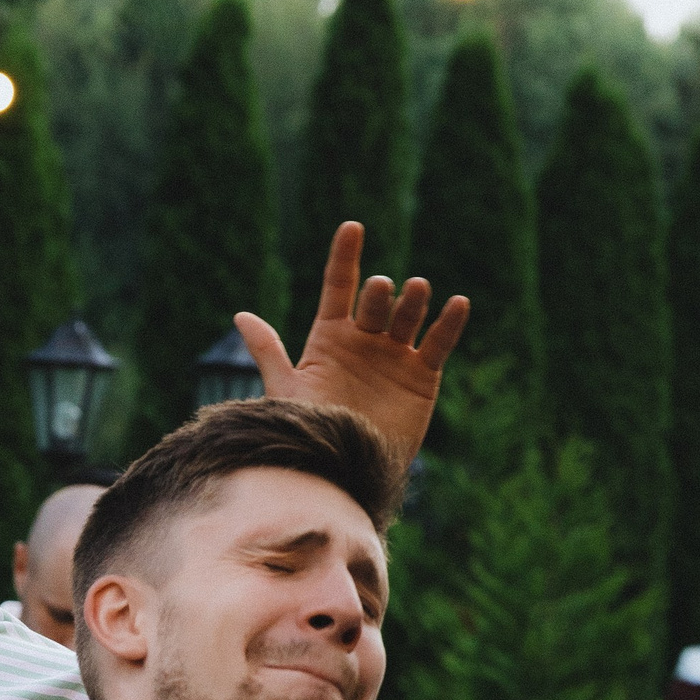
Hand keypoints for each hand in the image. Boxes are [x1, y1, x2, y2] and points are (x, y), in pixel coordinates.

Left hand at [234, 224, 467, 466]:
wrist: (344, 472)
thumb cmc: (310, 433)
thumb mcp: (287, 391)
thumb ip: (269, 353)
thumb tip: (241, 315)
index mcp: (329, 337)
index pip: (338, 286)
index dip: (344, 256)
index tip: (351, 227)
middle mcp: (364, 339)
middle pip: (375, 301)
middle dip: (379, 293)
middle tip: (380, 291)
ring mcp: (394, 355)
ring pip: (408, 315)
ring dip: (412, 301)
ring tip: (415, 289)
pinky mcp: (422, 375)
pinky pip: (438, 342)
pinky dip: (449, 323)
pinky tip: (458, 303)